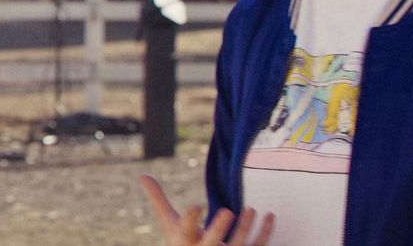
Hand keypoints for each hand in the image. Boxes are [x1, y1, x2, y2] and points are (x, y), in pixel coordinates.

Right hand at [139, 175, 273, 245]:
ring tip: (251, 208)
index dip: (190, 219)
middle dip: (219, 229)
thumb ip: (159, 201)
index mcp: (185, 242)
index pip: (186, 231)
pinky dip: (265, 233)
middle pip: (212, 244)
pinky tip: (269, 215)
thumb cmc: (183, 244)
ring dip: (246, 228)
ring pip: (238, 245)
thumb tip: (142, 174)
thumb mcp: (170, 224)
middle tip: (227, 210)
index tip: (195, 205)